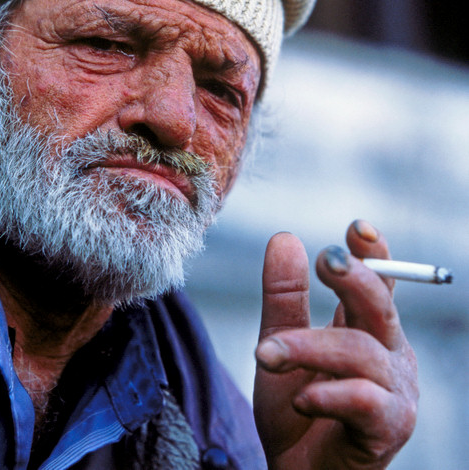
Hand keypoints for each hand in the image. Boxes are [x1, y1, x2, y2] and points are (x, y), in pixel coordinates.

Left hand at [253, 222, 417, 469]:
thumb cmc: (297, 407)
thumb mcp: (280, 342)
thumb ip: (283, 296)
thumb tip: (284, 238)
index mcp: (364, 328)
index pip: (378, 282)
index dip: (373, 253)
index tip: (356, 228)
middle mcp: (387, 354)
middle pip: (380, 306)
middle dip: (355, 278)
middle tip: (325, 261)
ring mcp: (392, 392)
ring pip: (360, 350)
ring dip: (308, 347)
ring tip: (266, 354)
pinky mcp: (387, 429)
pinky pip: (365, 400)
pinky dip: (329, 393)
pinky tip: (301, 397)